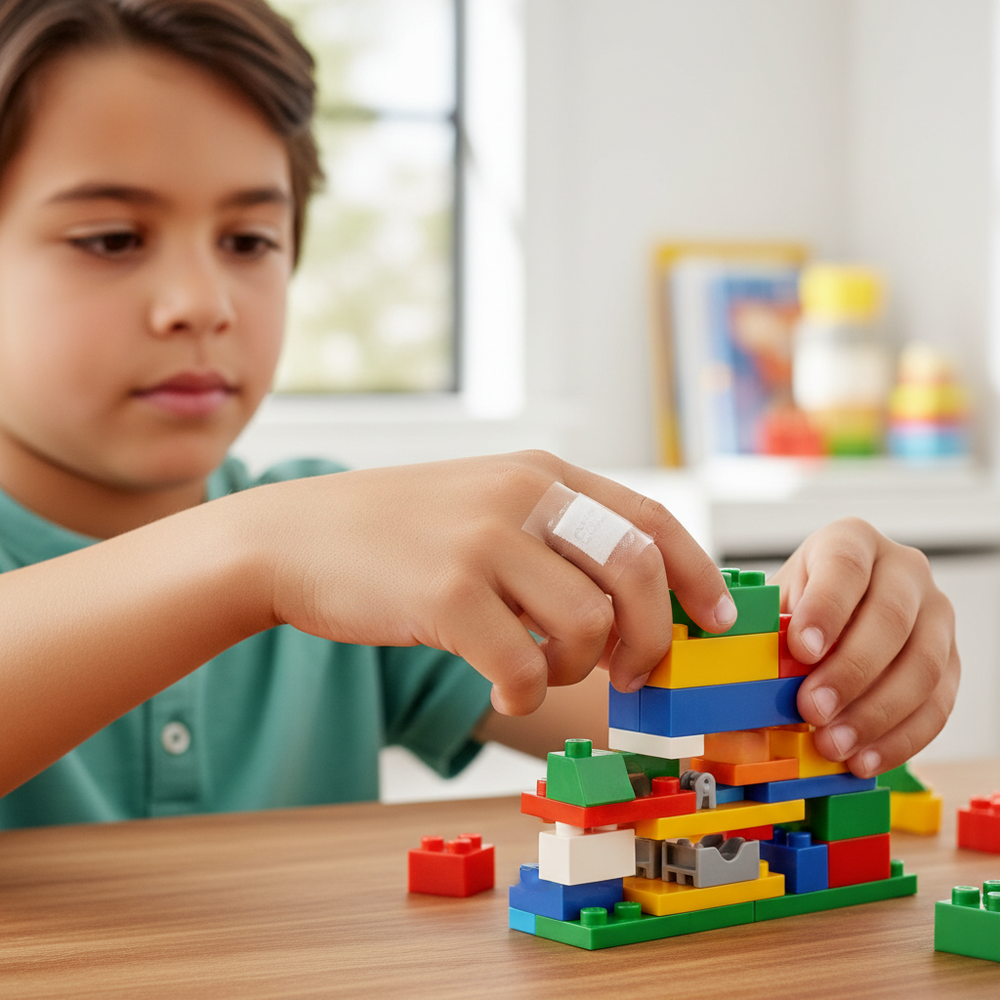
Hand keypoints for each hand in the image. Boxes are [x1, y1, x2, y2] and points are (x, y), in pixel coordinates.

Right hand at [254, 451, 735, 715]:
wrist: (296, 538)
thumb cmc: (399, 534)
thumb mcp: (486, 506)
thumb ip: (554, 538)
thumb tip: (630, 606)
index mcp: (541, 473)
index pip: (652, 519)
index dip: (698, 576)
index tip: (716, 621)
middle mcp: (521, 496)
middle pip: (637, 571)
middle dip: (653, 636)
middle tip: (635, 672)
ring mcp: (483, 541)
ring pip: (589, 624)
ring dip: (580, 667)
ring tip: (541, 666)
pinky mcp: (446, 595)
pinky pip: (526, 666)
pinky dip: (528, 690)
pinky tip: (501, 682)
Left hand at [771, 517, 958, 776]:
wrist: (835, 615)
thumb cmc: (800, 607)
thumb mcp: (775, 607)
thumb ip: (764, 636)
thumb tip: (742, 682)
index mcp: (852, 541)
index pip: (845, 567)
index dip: (825, 608)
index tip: (801, 648)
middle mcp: (903, 570)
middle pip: (890, 619)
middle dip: (850, 671)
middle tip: (812, 709)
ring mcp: (935, 615)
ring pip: (922, 666)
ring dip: (875, 713)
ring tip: (832, 744)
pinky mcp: (952, 660)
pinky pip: (938, 704)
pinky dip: (900, 738)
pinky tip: (864, 757)